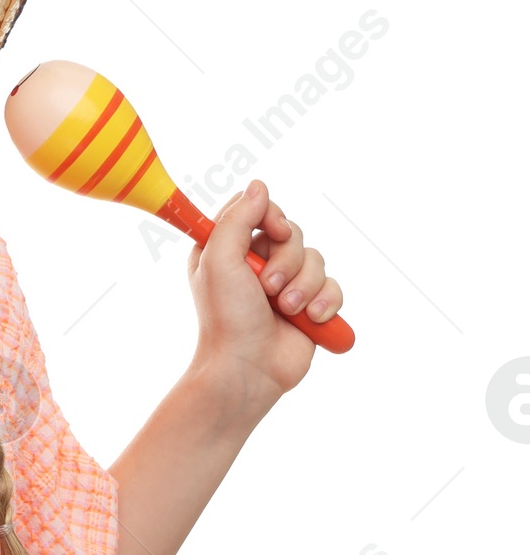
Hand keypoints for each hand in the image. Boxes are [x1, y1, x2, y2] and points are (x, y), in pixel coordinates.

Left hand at [186, 179, 344, 413]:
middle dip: (287, 261)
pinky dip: (325, 302)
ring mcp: (285, 284)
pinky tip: (309, 319)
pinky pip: (334, 286)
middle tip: (268, 289)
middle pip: (292, 232)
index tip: (273, 231)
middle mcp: (256, 261)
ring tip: (287, 309)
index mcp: (226, 247)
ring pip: (316, 259)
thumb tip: (259, 185)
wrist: (248, 369)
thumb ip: (236, 220)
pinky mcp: (309, 305)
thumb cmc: (226, 317)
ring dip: (305, 285)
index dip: (271, 216)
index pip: (258, 208)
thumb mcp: (219, 260)